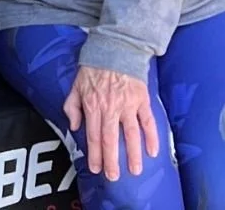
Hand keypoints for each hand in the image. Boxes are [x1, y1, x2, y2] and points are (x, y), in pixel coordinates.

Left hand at [62, 65, 158, 181]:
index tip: (96, 168)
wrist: (116, 49)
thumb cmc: (94, 68)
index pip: (93, 135)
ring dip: (132, 154)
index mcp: (93, 105)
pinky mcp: (142, 100)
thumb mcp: (76, 85)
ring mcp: (128, 105)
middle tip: (114, 177)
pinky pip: (148, 122)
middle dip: (111, 160)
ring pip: (130, 134)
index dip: (94, 154)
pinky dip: (152, 137)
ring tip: (135, 170)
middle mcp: (110, 108)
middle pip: (110, 139)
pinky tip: (153, 151)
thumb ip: (71, 107)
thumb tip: (73, 127)